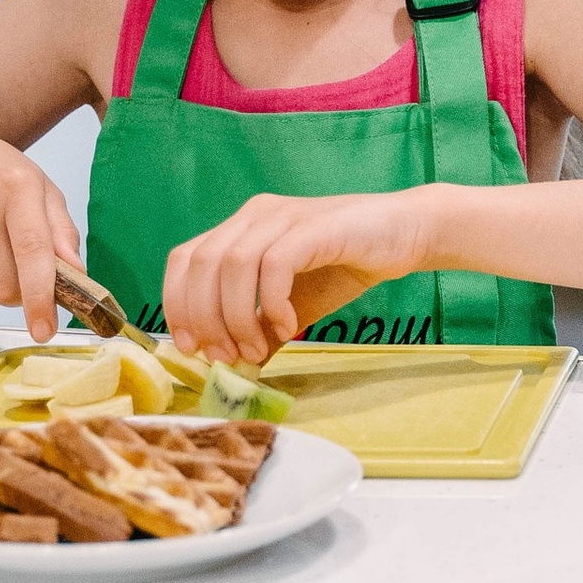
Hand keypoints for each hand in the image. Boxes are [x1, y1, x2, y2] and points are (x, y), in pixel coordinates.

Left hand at [160, 185, 440, 367]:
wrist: (405, 234)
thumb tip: (235, 367)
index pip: (184, 258)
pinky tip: (290, 326)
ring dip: (238, 317)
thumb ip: (262, 328)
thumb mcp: (294, 306)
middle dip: (205, 318)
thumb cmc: (346, 265)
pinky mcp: (313, 228)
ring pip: (232, 266)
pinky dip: (273, 303)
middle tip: (227, 356)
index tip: (191, 348)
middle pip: (201, 264)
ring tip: (257, 349)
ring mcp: (283, 216)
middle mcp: (255, 215)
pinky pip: (274, 265)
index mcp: (241, 227)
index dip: (177, 304)